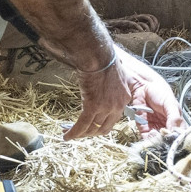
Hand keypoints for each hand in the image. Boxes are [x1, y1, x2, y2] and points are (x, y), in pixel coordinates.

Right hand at [63, 45, 184, 139]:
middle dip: (91, 133)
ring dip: (81, 134)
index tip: (92, 126)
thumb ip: (109, 86)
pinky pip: (82, 125)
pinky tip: (66, 135)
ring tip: (70, 134)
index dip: (101, 125)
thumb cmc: (103, 60)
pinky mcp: (93, 107)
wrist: (98, 56)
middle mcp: (117, 105)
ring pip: (92, 128)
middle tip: (80, 133)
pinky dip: (73, 132)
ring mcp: (105, 107)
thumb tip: (99, 86)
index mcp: (124, 98)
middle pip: (104, 127)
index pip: (114, 119)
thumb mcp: (112, 76)